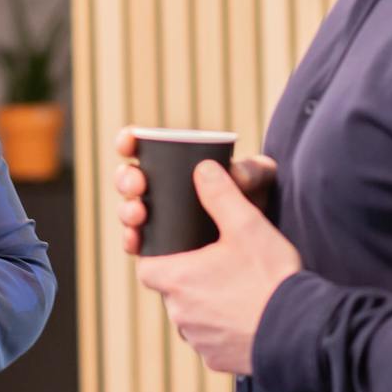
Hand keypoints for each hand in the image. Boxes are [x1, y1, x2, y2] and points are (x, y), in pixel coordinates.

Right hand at [111, 126, 278, 255]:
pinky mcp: (161, 250)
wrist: (266, 244)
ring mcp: (160, 220)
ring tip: (139, 213)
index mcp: (177, 164)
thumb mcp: (261, 180)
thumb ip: (253, 170)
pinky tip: (134, 240)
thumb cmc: (258, 201)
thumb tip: (234, 174)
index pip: (143, 148)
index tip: (129, 141)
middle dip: (126, 179)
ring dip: (126, 210)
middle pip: (130, 180)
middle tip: (139, 184)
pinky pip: (139, 246)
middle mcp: (162, 191)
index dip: (129, 142)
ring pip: (130, 212)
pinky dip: (131, 241)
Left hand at [133, 160, 301, 375]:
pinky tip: (248, 315)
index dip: (158, 256)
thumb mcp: (247, 225)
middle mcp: (180, 314)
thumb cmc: (270, 278)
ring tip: (236, 288)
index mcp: (178, 280)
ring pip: (191, 317)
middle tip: (217, 263)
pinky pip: (212, 340)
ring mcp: (198, 341)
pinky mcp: (217, 360)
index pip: (147, 266)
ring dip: (206, 304)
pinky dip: (224, 328)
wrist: (302, 333)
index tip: (177, 248)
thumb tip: (202, 169)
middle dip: (188, 278)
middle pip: (171, 291)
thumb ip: (221, 194)